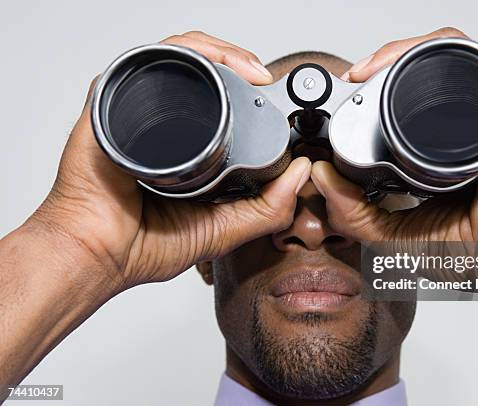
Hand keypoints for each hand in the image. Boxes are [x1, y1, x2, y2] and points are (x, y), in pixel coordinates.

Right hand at [28, 31, 310, 292]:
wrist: (97, 252)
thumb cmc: (144, 246)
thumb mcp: (225, 229)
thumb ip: (268, 207)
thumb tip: (303, 172)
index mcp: (191, 151)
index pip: (226, 107)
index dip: (254, 94)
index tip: (276, 96)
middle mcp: (166, 126)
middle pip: (208, 75)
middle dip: (242, 66)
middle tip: (266, 79)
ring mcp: (140, 110)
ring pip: (187, 60)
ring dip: (223, 54)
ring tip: (250, 70)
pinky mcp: (116, 98)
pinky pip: (155, 59)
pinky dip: (190, 51)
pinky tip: (216, 61)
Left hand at [312, 27, 477, 249]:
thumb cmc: (476, 250)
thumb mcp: (394, 234)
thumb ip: (353, 212)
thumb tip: (319, 177)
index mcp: (444, 149)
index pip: (405, 108)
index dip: (369, 98)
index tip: (342, 101)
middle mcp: (470, 122)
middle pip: (417, 79)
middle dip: (376, 74)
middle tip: (348, 87)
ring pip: (435, 60)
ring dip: (393, 58)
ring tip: (363, 75)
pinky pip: (461, 53)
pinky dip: (420, 50)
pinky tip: (390, 67)